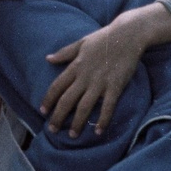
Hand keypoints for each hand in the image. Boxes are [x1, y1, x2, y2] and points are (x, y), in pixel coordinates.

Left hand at [39, 2, 170, 136]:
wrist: (127, 35)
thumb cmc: (104, 38)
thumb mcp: (81, 43)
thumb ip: (65, 53)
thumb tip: (48, 58)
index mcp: (75, 66)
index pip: (57, 86)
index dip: (48, 100)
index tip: (42, 111)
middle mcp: (85, 76)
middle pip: (67, 100)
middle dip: (58, 117)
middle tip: (52, 130)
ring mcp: (100, 82)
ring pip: (84, 107)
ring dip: (77, 123)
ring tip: (72, 136)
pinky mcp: (115, 86)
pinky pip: (107, 107)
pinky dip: (102, 120)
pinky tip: (98, 131)